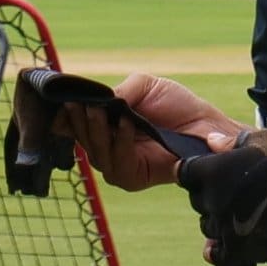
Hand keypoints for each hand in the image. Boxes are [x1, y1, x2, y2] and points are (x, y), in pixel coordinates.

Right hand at [64, 72, 237, 192]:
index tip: (60, 102)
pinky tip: (126, 124)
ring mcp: (120, 167)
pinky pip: (119, 164)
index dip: (65, 118)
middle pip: (82, 141)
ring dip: (96, 131)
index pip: (76, 127)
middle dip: (79, 121)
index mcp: (106, 129)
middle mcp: (109, 149)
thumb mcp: (142, 87)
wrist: (206, 124)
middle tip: (78, 103)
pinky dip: (120, 142)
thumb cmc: (176, 105)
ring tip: (99, 111)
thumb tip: (88, 102)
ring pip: (96, 154)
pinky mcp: (135, 178)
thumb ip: (116, 92)